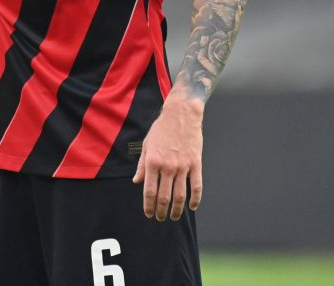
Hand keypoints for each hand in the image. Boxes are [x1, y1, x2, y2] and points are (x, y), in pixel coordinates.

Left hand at [132, 95, 203, 221]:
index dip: (148, 206)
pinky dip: (195, 199)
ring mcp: (183, 166)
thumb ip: (142, 166)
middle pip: (164, 196)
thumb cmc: (161, 129)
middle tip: (160, 218)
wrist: (181, 115)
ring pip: (180, 195)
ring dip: (177, 209)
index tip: (148, 214)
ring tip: (174, 217)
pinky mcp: (196, 164)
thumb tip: (137, 182)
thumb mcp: (147, 145)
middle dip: (161, 211)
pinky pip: (197, 186)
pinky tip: (192, 207)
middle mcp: (167, 166)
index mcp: (152, 162)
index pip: (149, 191)